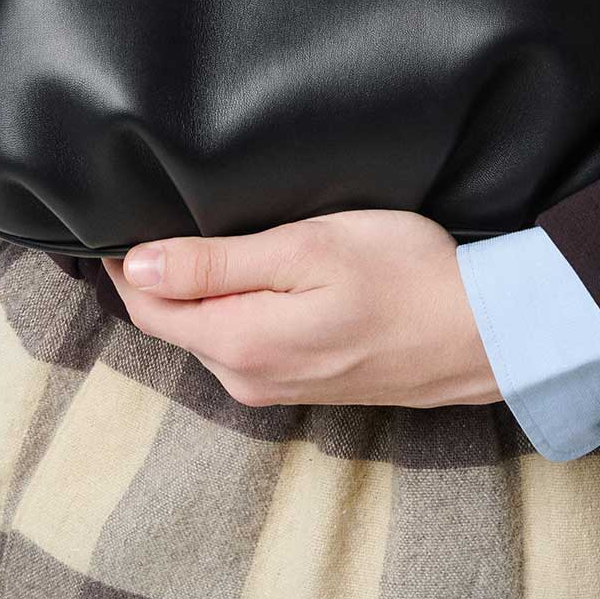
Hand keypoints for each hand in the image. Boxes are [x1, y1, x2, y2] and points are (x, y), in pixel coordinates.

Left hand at [99, 209, 502, 411]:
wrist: (483, 334)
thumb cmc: (402, 275)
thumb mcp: (306, 250)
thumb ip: (215, 263)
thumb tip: (133, 266)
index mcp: (239, 343)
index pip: (146, 305)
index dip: (123, 261)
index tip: (116, 214)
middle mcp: (247, 377)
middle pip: (172, 323)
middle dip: (153, 275)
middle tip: (150, 212)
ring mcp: (277, 386)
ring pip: (207, 334)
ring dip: (191, 292)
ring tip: (193, 236)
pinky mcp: (304, 383)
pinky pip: (241, 344)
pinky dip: (227, 310)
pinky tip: (246, 276)